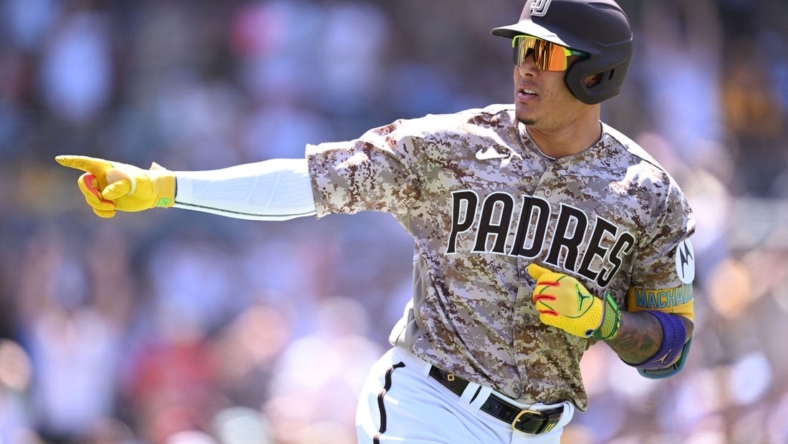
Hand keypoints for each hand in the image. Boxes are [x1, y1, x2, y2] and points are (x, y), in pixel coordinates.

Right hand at [55, 155, 175, 217]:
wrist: (153, 193)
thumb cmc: (145, 181)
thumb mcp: (136, 181)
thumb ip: (121, 185)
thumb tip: (106, 194)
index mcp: (106, 168)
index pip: (86, 163)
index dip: (72, 161)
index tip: (58, 159)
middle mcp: (102, 178)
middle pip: (83, 183)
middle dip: (88, 192)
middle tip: (100, 199)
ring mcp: (103, 190)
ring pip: (90, 198)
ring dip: (98, 204)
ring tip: (112, 208)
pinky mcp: (108, 201)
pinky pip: (96, 208)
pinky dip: (100, 211)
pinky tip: (111, 213)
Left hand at [527, 264, 620, 338]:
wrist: (595, 315)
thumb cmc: (579, 297)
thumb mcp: (566, 282)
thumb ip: (547, 274)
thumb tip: (529, 267)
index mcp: (566, 281)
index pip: (542, 279)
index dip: (541, 285)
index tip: (546, 289)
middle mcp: (564, 292)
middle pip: (538, 291)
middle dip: (539, 296)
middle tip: (547, 299)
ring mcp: (562, 307)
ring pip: (539, 304)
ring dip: (541, 307)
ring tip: (550, 308)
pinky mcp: (561, 320)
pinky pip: (543, 317)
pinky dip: (545, 316)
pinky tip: (553, 315)